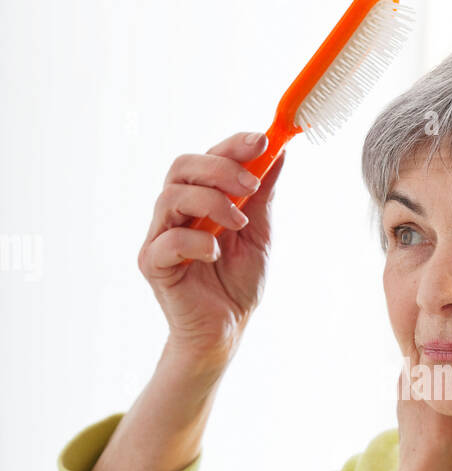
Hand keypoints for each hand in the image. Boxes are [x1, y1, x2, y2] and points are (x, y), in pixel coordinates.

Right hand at [138, 131, 286, 365]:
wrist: (226, 330)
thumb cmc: (237, 284)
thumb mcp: (259, 234)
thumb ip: (262, 196)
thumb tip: (279, 154)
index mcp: (198, 199)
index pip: (205, 158)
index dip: (232, 145)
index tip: (262, 140)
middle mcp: (174, 212)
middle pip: (182, 167)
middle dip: (220, 168)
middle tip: (251, 185)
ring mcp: (159, 236)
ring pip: (172, 196)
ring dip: (212, 203)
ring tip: (239, 224)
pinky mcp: (152, 264)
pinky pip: (168, 241)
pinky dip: (197, 242)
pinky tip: (217, 254)